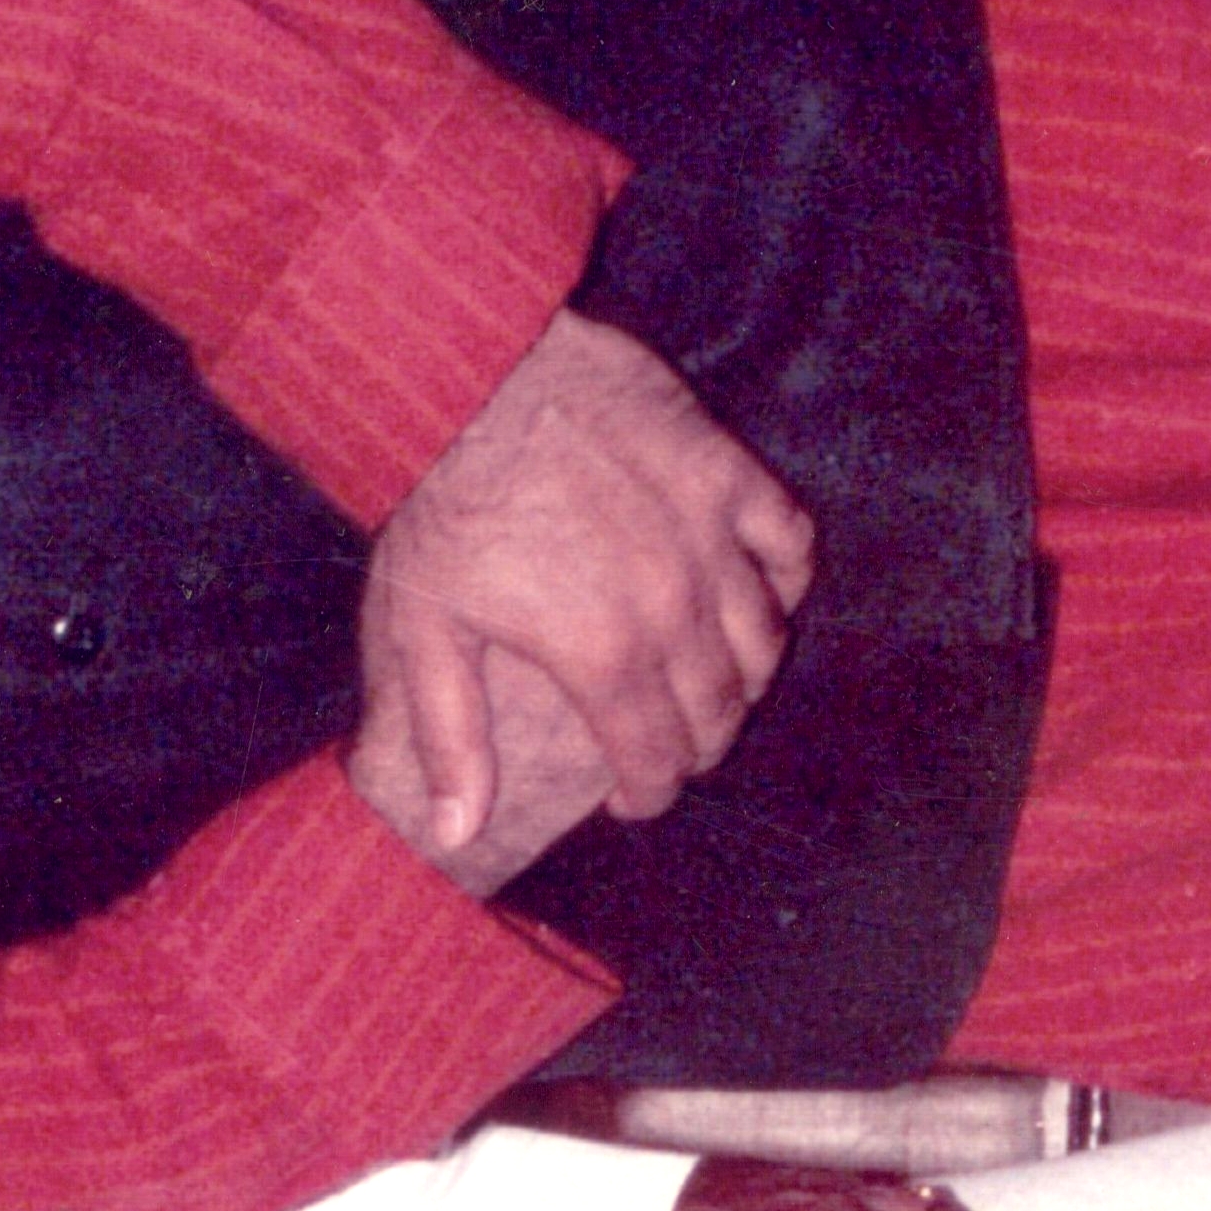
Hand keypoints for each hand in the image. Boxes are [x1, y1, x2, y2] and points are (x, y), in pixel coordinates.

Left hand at [361, 310, 814, 863]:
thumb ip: (448, 736)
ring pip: (765, 637)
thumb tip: (458, 833)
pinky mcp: (727, 470)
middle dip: (701, 746)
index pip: (657, 758)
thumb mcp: (420, 628)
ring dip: (747, 678)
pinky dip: (786, 579)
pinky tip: (760, 595)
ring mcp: (708, 533)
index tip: (635, 799)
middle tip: (673, 751)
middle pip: (719, 708)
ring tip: (715, 689)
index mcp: (600, 653)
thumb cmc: (437, 501)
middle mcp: (672, 602)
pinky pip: (790, 541)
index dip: (651, 794)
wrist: (471, 377)